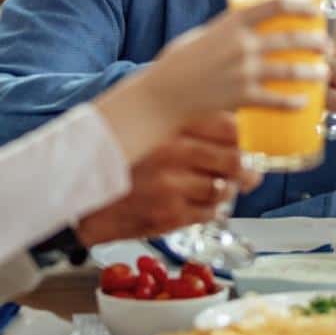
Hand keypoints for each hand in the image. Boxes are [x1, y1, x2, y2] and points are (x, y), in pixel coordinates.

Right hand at [75, 114, 257, 244]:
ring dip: (228, 191)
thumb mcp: (148, 129)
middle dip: (248, 170)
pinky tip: (201, 204)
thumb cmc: (120, 162)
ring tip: (220, 189)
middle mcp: (172, 153)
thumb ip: (182, 120)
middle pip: (233, 159)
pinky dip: (211, 210)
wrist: (85, 200)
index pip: (228, 126)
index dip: (243, 137)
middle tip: (250, 174)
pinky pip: (209, 213)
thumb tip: (230, 121)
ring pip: (224, 189)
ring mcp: (171, 186)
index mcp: (169, 126)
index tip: (246, 144)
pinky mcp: (169, 214)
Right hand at [141, 0, 329, 119]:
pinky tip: (304, 103)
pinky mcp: (241, 97)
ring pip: (290, 70)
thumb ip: (229, 29)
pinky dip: (293, 102)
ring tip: (323, 74)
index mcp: (232, 22)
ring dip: (313, 73)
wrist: (163, 93)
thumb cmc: (180, 62)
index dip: (301, 5)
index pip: (275, 5)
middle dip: (316, 42)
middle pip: (291, 38)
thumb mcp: (204, 34)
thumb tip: (251, 25)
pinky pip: (276, 100)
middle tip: (327, 46)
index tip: (316, 10)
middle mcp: (241, 44)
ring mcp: (243, 71)